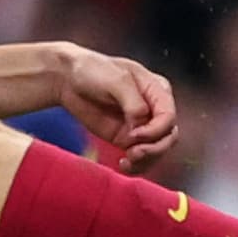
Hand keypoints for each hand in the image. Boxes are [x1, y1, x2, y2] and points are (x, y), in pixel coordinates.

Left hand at [60, 47, 177, 167]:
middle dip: (154, 148)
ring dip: (146, 160)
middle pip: (168, 136)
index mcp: (157, 90)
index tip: (135, 135)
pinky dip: (137, 166)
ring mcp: (141, 126)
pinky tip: (123, 164)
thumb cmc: (93, 70)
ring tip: (127, 160)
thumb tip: (141, 125)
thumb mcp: (116, 80)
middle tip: (133, 154)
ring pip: (157, 150)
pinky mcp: (127, 138)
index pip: (169, 117)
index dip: (156, 130)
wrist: (68, 80)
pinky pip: (141, 158)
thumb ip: (133, 102)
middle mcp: (154, 109)